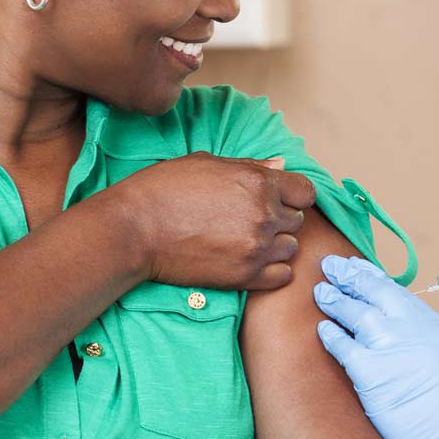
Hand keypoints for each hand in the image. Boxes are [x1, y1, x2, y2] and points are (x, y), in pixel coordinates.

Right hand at [105, 153, 312, 290]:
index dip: (293, 194)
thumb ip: (252, 166)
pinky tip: (251, 260)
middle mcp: (264, 214)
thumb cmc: (164, 189)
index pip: (306, 192)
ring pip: (291, 248)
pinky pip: (282, 276)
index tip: (279, 199)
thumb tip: (281, 165)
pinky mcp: (244, 276)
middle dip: (280, 218)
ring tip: (247, 240)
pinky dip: (272, 270)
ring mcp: (256, 247)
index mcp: (258, 182)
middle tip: (250, 219)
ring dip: (275, 245)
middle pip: (297, 220)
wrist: (133, 229)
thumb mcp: (208, 163)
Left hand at [314, 256, 438, 438]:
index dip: (374, 277)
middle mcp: (414, 329)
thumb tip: (393, 330)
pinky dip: (330, 335)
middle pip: (376, 292)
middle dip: (350, 275)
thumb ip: (421, 340)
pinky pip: (343, 346)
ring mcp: (393, 346)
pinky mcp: (371, 370)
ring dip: (335, 299)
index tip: (358, 266)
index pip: (398, 292)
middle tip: (331, 265)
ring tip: (321, 291)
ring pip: (356, 312)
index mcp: (433, 326)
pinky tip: (322, 328)